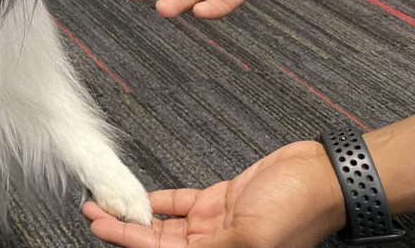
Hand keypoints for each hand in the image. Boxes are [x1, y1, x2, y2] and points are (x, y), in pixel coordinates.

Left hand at [83, 141, 346, 247]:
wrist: (322, 174)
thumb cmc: (299, 207)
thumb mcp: (251, 233)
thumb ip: (214, 245)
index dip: (127, 240)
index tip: (100, 226)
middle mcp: (217, 246)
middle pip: (156, 242)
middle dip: (122, 227)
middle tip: (91, 210)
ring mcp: (218, 225)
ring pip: (164, 226)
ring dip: (134, 213)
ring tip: (105, 200)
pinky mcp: (221, 203)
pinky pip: (181, 205)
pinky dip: (158, 201)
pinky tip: (139, 196)